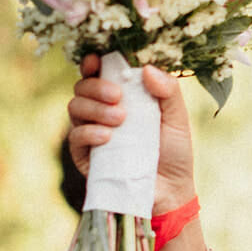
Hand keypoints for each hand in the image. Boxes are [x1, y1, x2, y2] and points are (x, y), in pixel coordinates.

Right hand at [66, 54, 198, 213]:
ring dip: (94, 107)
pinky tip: (107, 136)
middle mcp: (102, 110)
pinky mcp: (85, 155)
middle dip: (96, 86)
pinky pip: (75, 137)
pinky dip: (89, 132)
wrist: (171, 190)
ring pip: (74, 106)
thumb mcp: (177, 118)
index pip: (99, 72)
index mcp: (123, 96)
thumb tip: (146, 69)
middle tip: (117, 96)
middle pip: (82, 86)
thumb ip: (168, 91)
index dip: (93, 62)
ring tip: (120, 119)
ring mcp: (91, 131)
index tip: (97, 60)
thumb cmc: (174, 152)